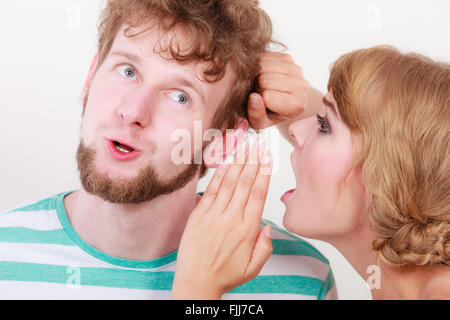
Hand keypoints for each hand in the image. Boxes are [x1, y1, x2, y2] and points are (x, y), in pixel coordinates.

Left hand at [171, 139, 272, 298]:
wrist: (196, 282)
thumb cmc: (224, 275)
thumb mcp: (253, 268)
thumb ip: (265, 247)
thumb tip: (268, 227)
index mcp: (247, 231)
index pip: (258, 195)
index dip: (264, 174)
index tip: (268, 158)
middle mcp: (231, 219)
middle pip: (245, 184)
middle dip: (253, 162)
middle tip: (259, 144)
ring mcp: (214, 215)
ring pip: (229, 184)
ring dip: (238, 163)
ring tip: (245, 147)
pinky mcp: (199, 215)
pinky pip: (211, 191)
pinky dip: (219, 175)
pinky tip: (227, 163)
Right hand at [248, 51, 309, 128]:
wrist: (282, 101)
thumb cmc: (271, 113)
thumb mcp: (260, 122)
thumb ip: (256, 114)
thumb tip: (254, 97)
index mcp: (297, 105)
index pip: (268, 97)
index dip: (259, 100)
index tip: (262, 103)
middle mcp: (301, 86)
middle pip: (265, 79)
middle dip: (258, 86)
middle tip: (261, 92)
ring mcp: (296, 70)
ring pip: (265, 66)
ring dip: (258, 74)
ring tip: (262, 84)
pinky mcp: (288, 58)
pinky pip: (266, 57)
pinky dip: (261, 65)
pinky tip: (265, 75)